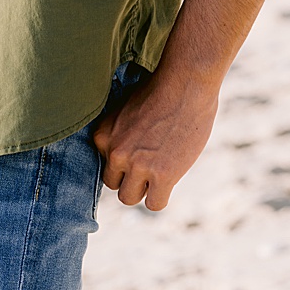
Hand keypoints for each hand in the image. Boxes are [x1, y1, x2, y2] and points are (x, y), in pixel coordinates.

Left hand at [92, 68, 218, 210]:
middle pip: (114, 183)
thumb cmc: (160, 89)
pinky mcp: (162, 176)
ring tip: (157, 173)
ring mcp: (138, 166)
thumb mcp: (126, 109)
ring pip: (129, 197)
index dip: (122, 159)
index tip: (138, 148)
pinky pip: (154, 204)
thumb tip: (122, 155)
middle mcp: (116, 152)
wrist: (186, 84)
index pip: (105, 163)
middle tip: (148, 163)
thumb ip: (119, 133)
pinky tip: (168, 181)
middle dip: (129, 177)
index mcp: (103, 134)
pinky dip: (161, 197)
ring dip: (143, 189)